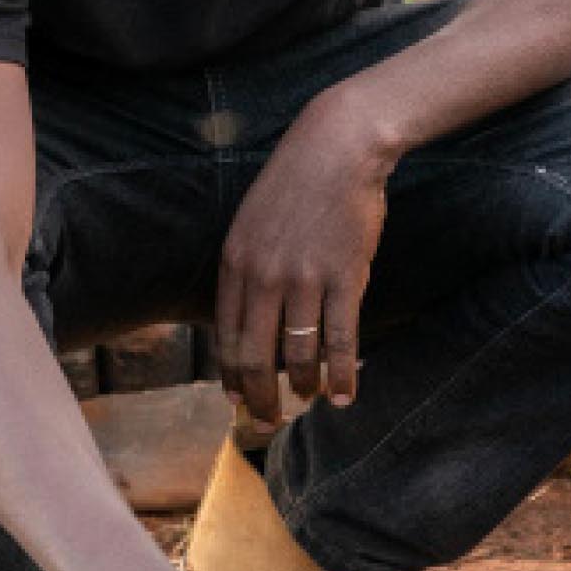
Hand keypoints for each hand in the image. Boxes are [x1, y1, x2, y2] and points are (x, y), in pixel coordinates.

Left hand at [216, 87, 391, 426]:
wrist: (337, 148)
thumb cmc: (296, 184)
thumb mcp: (251, 222)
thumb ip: (246, 268)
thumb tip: (247, 316)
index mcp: (235, 262)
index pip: (225, 336)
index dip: (232, 375)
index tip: (238, 400)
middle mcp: (263, 276)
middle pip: (255, 356)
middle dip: (260, 398)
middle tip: (269, 422)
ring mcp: (304, 279)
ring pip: (297, 355)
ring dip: (302, 387)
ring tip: (309, 400)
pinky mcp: (344, 277)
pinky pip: (340, 341)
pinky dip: (342, 374)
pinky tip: (345, 394)